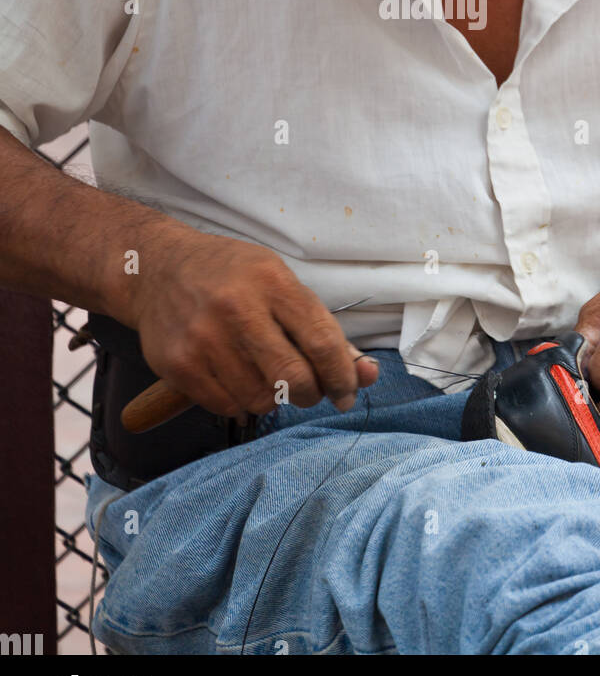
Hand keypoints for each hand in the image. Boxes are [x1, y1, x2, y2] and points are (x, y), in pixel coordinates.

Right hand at [126, 228, 379, 419]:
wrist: (157, 269)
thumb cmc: (231, 275)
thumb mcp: (280, 283)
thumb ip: (323, 330)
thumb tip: (367, 376)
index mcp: (271, 282)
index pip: (321, 341)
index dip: (344, 375)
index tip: (348, 391)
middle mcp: (237, 309)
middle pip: (293, 378)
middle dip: (311, 393)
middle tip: (309, 389)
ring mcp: (204, 339)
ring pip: (261, 399)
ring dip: (275, 398)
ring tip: (266, 375)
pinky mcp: (179, 365)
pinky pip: (228, 406)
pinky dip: (242, 401)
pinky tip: (238, 378)